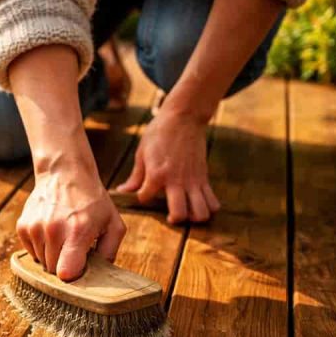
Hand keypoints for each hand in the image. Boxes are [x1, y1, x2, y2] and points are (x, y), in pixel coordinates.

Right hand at [17, 160, 125, 280]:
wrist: (64, 174)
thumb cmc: (92, 201)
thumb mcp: (113, 224)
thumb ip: (110, 252)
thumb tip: (100, 275)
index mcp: (78, 231)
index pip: (65, 272)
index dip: (73, 277)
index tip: (79, 270)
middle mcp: (53, 230)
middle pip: (53, 270)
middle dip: (64, 265)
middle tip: (74, 249)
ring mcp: (35, 228)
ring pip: (40, 262)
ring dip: (52, 256)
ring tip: (62, 238)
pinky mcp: (23, 226)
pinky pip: (30, 252)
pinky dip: (40, 248)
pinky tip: (50, 233)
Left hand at [116, 107, 220, 223]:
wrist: (184, 117)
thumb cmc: (159, 133)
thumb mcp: (142, 153)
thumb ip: (135, 176)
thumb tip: (122, 191)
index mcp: (157, 173)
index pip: (145, 198)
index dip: (141, 197)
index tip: (143, 191)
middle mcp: (176, 180)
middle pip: (180, 214)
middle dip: (174, 220)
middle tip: (169, 214)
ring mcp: (193, 180)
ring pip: (202, 212)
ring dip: (194, 217)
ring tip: (187, 211)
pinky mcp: (204, 177)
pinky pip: (212, 200)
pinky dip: (208, 207)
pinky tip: (198, 203)